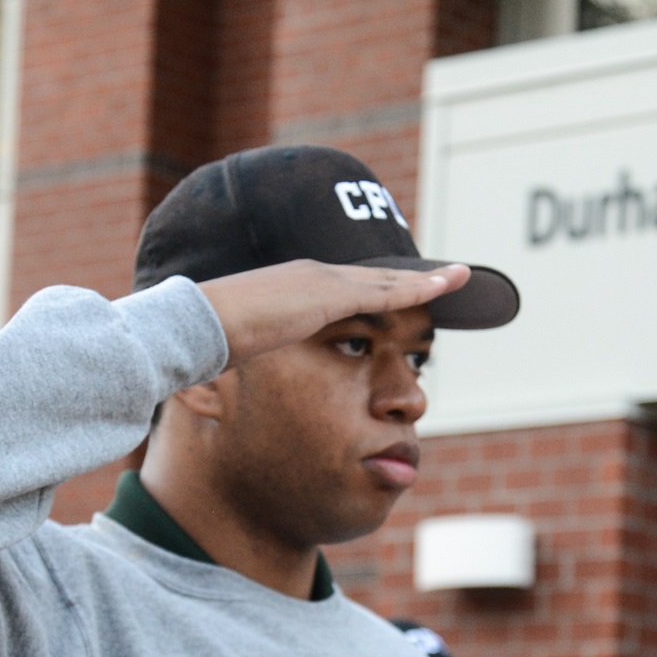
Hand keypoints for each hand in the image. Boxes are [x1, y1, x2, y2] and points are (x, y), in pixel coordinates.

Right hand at [195, 261, 465, 364]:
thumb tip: (239, 380)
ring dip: (426, 280)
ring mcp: (323, 281)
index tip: (402, 293)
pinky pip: (386, 290)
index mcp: (292, 288)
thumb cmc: (207, 344)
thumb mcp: (240, 350)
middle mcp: (312, 276)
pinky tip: (445, 286)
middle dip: (411, 279)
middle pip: (375, 278)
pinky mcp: (331, 294)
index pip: (346, 290)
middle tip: (446, 278)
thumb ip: (253, 356)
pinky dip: (419, 287)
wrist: (198, 326)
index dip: (377, 291)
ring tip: (458, 277)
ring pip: (388, 279)